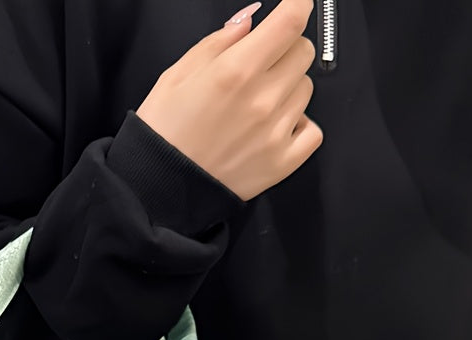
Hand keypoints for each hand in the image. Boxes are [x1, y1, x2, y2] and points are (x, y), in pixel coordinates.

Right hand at [135, 0, 322, 202]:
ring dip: (288, 89)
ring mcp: (275, 133)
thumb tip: (251, 21)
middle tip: (259, 68)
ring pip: (306, 89)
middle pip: (303, 52)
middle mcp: (261, 100)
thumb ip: (220, 42)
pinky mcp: (282, 163)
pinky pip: (313, 130)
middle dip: (285, 51)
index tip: (296, 5)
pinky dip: (300, 125)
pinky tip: (274, 128)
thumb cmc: (163, 133)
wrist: (158, 189)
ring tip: (256, 106)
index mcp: (235, 71)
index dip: (298, 5)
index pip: (290, 21)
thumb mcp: (177, 75)